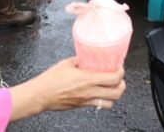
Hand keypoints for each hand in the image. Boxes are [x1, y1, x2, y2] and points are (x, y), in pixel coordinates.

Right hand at [8, 58, 124, 120]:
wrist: (41, 95)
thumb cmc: (51, 79)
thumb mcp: (67, 63)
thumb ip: (80, 60)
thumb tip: (88, 56)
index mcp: (87, 79)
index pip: (113, 79)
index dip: (121, 73)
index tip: (120, 67)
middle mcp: (89, 92)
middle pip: (116, 93)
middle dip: (122, 85)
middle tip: (119, 78)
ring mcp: (86, 101)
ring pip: (110, 103)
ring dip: (114, 95)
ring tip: (112, 87)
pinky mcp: (82, 106)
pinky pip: (98, 105)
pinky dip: (104, 100)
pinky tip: (100, 93)